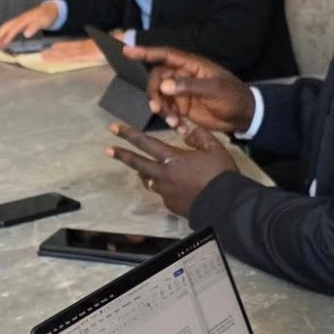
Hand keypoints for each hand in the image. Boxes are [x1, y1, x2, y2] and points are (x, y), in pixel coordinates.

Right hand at [0, 2, 62, 48]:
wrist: (49, 9)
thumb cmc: (46, 16)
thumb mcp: (43, 21)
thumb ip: (34, 27)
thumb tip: (26, 33)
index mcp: (24, 19)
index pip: (14, 28)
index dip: (8, 36)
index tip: (3, 43)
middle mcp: (19, 19)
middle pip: (5, 26)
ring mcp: (18, 21)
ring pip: (6, 28)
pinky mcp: (19, 23)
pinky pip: (9, 29)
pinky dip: (4, 35)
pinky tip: (3, 42)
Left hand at [106, 122, 238, 214]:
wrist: (225, 204)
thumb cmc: (220, 174)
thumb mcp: (214, 148)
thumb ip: (199, 136)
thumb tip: (186, 131)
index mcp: (172, 158)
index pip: (145, 143)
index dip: (129, 134)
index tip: (114, 128)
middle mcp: (163, 175)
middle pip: (137, 164)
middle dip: (121, 155)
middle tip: (108, 150)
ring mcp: (164, 192)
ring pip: (148, 180)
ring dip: (144, 172)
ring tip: (143, 169)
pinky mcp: (169, 205)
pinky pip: (162, 193)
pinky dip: (164, 187)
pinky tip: (174, 187)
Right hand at [124, 45, 256, 134]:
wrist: (244, 116)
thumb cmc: (233, 96)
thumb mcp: (214, 89)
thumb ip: (189, 86)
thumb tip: (164, 86)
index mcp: (192, 65)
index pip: (165, 55)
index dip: (146, 52)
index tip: (127, 50)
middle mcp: (183, 76)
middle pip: (157, 78)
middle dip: (154, 93)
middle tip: (157, 108)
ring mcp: (182, 92)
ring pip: (160, 96)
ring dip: (162, 109)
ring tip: (173, 122)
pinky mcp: (183, 107)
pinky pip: (168, 111)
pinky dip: (170, 120)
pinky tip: (180, 128)